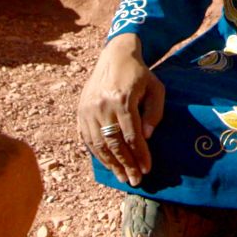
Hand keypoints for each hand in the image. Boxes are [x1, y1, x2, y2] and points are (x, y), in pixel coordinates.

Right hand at [76, 33, 165, 186]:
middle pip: (114, 143)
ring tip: (123, 177)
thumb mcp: (156, 88)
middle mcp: (102, 105)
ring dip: (111, 164)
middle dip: (126, 165)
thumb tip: (147, 137)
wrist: (115, 56)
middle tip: (136, 181)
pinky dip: (97, 154)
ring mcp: (88, 109)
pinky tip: (108, 164)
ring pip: (99, 144)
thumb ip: (154, 112)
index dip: (140, 155)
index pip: (132, 135)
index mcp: (122, 99)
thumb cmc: (140, 74)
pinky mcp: (81, 111)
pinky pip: (87, 138)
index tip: (147, 169)